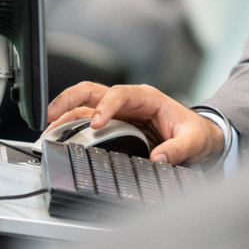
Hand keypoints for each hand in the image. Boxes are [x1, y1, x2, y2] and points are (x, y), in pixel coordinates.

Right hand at [46, 83, 224, 164]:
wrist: (201, 138)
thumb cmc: (197, 134)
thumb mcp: (193, 141)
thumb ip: (178, 149)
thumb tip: (159, 157)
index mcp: (147, 98)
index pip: (119, 94)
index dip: (105, 107)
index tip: (96, 123)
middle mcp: (129, 102)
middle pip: (92, 91)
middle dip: (69, 99)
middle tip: (51, 115)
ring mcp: (119, 113)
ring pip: (84, 105)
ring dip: (64, 114)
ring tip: (47, 130)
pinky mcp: (114, 125)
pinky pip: (87, 121)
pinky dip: (71, 126)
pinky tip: (59, 137)